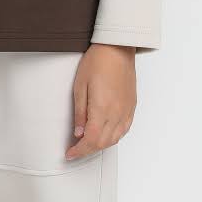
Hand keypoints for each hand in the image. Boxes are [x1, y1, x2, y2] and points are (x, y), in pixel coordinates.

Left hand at [66, 44, 136, 158]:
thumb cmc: (97, 62)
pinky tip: (105, 136)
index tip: (70, 153)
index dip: (79, 150)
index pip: (91, 140)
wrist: (117, 48)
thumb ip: (80, 113)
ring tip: (87, 145)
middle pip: (103, 143)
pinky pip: (124, 129)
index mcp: (102, 109)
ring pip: (115, 139)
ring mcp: (126, 110)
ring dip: (100, 146)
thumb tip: (78, 133)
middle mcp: (117, 113)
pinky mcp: (131, 106)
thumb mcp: (80, 87)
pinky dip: (114, 137)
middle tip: (75, 150)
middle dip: (87, 150)